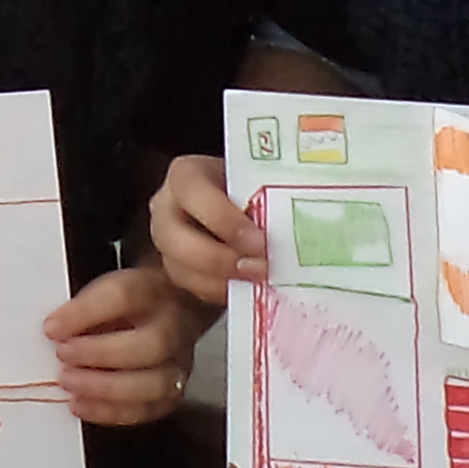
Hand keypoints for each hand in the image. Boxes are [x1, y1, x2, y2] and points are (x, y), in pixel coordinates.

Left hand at [47, 262, 212, 426]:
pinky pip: (149, 409)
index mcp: (151, 290)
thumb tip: (54, 330)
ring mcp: (179, 361)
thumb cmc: (126, 301)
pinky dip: (112, 412)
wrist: (166, 307)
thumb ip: (81, 307)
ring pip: (156, 384)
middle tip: (64, 356)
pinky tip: (83, 405)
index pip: (124, 296)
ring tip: (70, 383)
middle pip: (150, 345)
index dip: (84, 313)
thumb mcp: (103, 288)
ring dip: (106, 388)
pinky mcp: (173, 390)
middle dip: (100, 354)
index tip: (53, 326)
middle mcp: (173, 326)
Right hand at [149, 153, 263, 307]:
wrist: (243, 208)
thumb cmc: (252, 187)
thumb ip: (267, 196)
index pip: (189, 189)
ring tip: (260, 283)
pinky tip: (251, 290)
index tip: (259, 239)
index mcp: (186, 175)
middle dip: (218, 258)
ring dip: (222, 281)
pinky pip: (194, 288)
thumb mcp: (257, 181)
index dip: (220, 216)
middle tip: (260, 267)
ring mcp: (168, 242)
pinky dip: (223, 293)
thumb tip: (301, 218)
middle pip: (172, 237)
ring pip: (180, 268)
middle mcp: (167, 207)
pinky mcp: (180, 270)